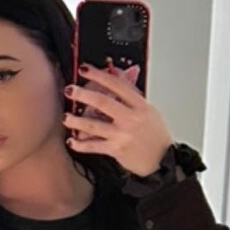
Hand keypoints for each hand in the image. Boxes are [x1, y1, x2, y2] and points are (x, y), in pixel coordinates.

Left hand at [63, 62, 172, 176]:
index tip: (85, 70)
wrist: (162, 160)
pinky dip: (81, 144)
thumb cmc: (156, 136)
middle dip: (83, 94)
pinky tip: (72, 141)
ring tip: (66, 117)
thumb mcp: (149, 111)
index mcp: (140, 105)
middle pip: (102, 102)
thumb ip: (132, 98)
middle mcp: (130, 118)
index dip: (98, 75)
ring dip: (77, 120)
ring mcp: (122, 135)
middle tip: (70, 90)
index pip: (116, 84)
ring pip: (94, 125)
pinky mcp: (116, 150)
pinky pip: (94, 146)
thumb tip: (116, 81)